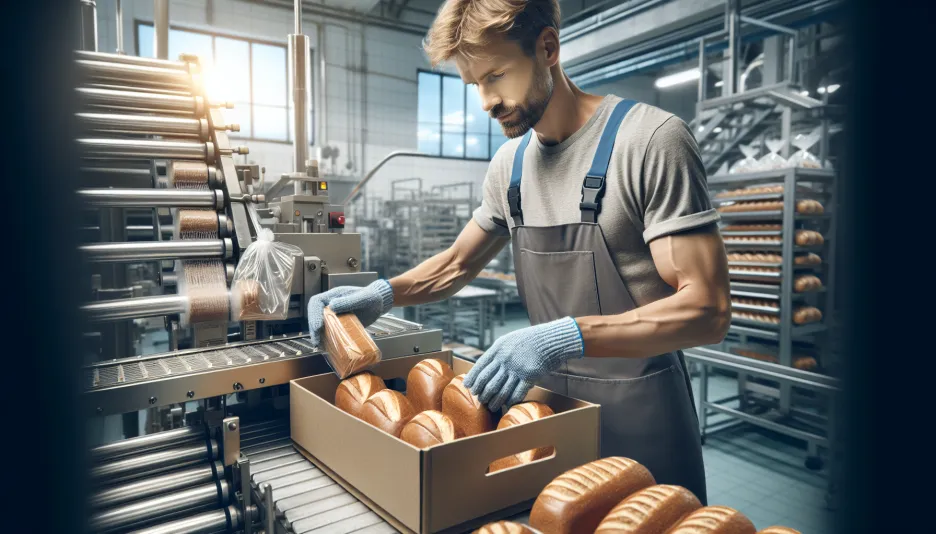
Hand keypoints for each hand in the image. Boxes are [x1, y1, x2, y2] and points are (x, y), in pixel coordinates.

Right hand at [307, 279, 393, 346]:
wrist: (380, 303)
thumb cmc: (372, 297)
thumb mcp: (363, 298)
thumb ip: (348, 301)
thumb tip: (331, 306)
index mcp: (334, 296)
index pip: (316, 302)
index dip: (313, 313)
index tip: (317, 326)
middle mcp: (331, 305)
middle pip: (315, 314)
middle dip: (313, 327)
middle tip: (316, 340)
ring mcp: (335, 315)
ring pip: (321, 324)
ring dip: (319, 334)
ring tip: (320, 345)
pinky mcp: (341, 324)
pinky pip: (330, 330)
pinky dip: (328, 338)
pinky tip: (328, 346)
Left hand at [463, 317, 583, 410]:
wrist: (551, 339)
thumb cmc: (530, 339)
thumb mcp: (510, 340)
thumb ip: (498, 352)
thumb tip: (487, 366)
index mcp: (498, 348)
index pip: (480, 366)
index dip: (473, 378)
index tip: (469, 387)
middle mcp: (505, 359)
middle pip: (488, 381)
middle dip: (482, 393)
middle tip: (480, 400)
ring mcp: (517, 368)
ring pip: (501, 390)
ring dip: (495, 401)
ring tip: (492, 407)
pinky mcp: (529, 376)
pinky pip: (517, 393)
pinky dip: (511, 401)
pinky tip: (508, 405)